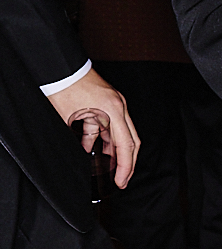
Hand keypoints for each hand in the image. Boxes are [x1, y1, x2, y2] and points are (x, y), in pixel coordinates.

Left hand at [45, 68, 138, 187]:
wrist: (62, 68)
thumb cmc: (65, 87)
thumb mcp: (71, 119)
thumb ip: (84, 137)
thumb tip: (87, 150)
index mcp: (113, 111)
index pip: (126, 145)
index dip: (126, 167)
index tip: (121, 181)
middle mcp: (119, 107)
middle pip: (132, 141)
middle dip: (128, 163)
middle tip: (122, 180)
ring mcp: (117, 103)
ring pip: (124, 134)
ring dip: (118, 152)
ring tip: (111, 168)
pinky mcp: (111, 101)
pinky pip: (115, 125)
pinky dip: (110, 139)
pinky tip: (101, 150)